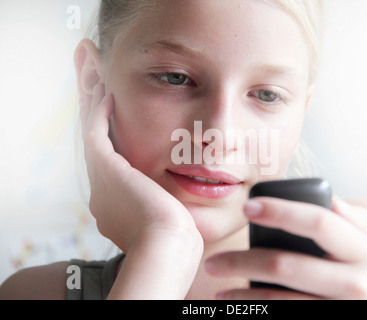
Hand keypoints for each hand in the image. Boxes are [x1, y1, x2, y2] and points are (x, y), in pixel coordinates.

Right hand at [80, 83, 201, 251]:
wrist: (167, 246)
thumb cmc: (178, 241)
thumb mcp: (170, 223)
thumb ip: (167, 211)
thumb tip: (176, 205)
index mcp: (117, 208)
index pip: (113, 169)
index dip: (114, 146)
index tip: (120, 129)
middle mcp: (102, 194)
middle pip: (99, 149)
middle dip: (98, 123)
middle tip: (98, 96)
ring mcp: (100, 182)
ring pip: (93, 137)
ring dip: (95, 110)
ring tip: (99, 85)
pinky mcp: (105, 168)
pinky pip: (96, 132)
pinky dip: (100, 112)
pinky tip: (109, 94)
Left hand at [205, 197, 366, 299]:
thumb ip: (354, 219)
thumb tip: (329, 197)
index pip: (319, 222)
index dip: (281, 211)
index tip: (247, 207)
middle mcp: (359, 283)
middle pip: (286, 265)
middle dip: (242, 261)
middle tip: (212, 261)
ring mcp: (340, 309)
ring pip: (278, 299)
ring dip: (241, 293)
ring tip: (219, 287)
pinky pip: (283, 315)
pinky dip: (254, 309)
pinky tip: (237, 303)